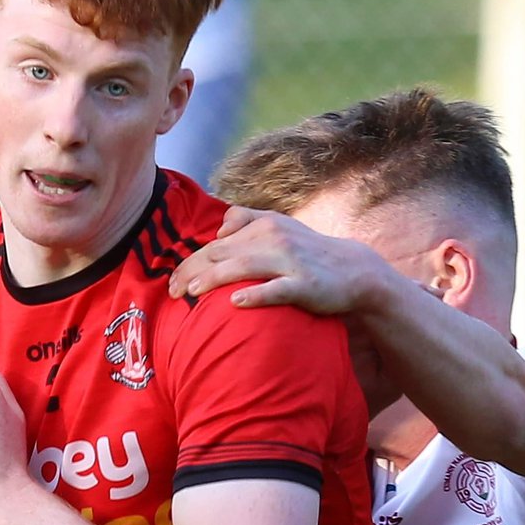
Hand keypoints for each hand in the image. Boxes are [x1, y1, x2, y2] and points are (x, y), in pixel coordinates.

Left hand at [168, 205, 375, 314]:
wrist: (353, 270)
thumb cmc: (307, 252)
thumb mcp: (279, 227)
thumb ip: (247, 221)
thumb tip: (219, 230)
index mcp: (262, 225)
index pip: (215, 245)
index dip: (190, 263)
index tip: (171, 283)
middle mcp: (273, 238)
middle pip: (222, 254)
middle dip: (193, 272)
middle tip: (172, 293)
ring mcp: (290, 261)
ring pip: (244, 267)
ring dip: (215, 279)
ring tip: (193, 293)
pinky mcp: (305, 284)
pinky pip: (276, 290)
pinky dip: (256, 295)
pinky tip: (236, 303)